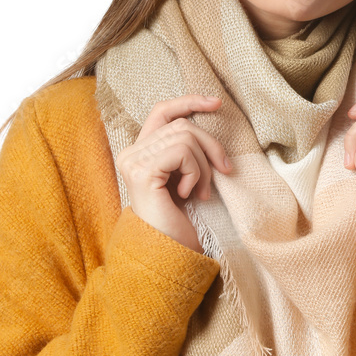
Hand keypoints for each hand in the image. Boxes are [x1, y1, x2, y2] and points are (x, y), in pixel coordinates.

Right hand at [115, 94, 231, 253]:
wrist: (169, 254)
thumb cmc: (180, 220)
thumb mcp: (187, 176)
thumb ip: (188, 149)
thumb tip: (211, 113)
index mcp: (140, 151)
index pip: (163, 111)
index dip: (189, 101)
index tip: (216, 102)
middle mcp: (130, 153)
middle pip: (182, 125)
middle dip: (211, 146)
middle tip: (224, 171)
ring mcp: (133, 161)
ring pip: (186, 137)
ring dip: (204, 166)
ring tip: (203, 192)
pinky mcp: (143, 172)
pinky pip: (183, 153)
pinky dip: (196, 173)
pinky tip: (190, 195)